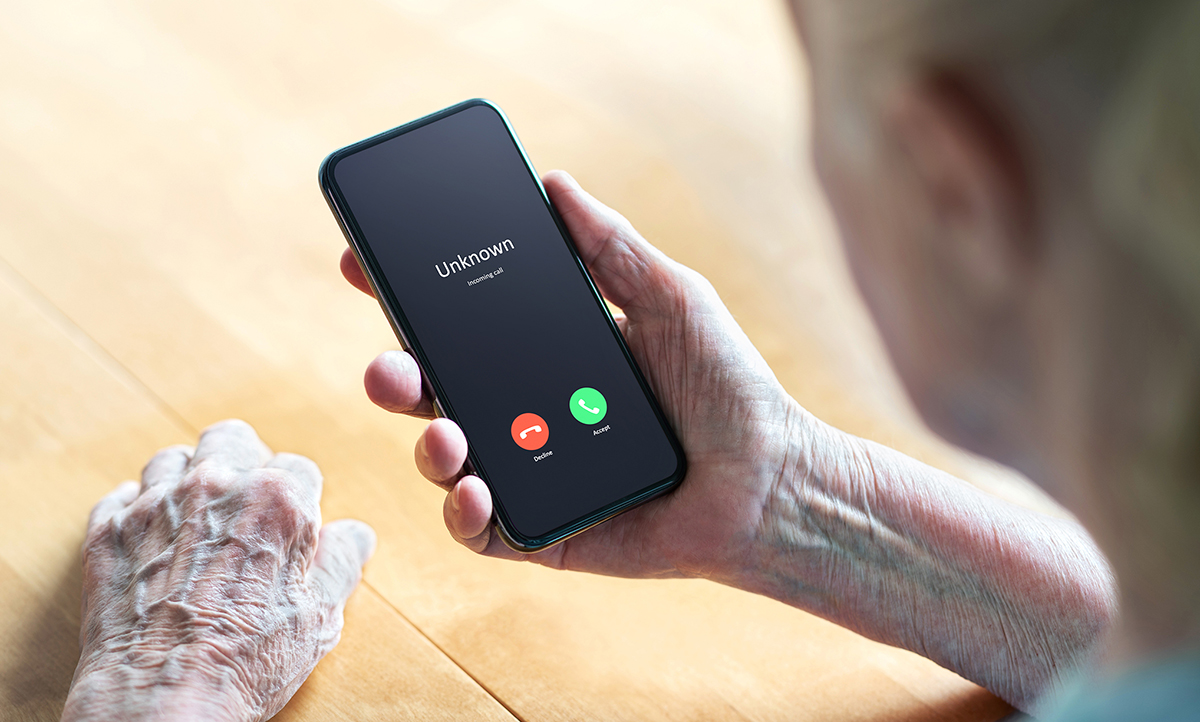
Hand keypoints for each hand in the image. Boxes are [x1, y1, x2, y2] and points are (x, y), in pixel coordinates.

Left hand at [62, 420, 376, 721]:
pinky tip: (152, 536)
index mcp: (276, 501)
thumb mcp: (319, 615)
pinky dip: (137, 509)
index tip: (293, 523)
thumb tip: (353, 534)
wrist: (161, 699)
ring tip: (196, 517)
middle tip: (245, 501)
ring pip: (172, 459)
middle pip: (232, 439)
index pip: (299, 467)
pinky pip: (121, 495)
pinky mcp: (109, 531)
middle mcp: (215, 487)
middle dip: (243, 461)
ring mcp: (156, 505)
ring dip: (187, 480)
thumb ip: (341, 561)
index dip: (300, 497)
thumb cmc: (244, 662)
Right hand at [340, 170, 807, 580]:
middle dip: (395, 376)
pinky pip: (480, 530)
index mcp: (549, 356)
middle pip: (437, 393)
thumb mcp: (672, 299)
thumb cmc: (729, 389)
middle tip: (391, 365)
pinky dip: (463, 513)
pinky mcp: (543, 532)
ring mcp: (531, 473)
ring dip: (428, 445)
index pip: (462, 325)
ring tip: (447, 433)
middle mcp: (528, 412)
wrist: (771, 481)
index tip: (364, 264)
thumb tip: (553, 182)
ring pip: (446, 461)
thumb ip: (611, 247)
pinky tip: (474, 490)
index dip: (408, 299)